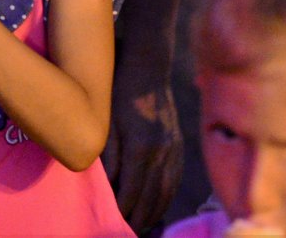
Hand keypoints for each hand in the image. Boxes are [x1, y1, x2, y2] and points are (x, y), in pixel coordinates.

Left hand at [103, 61, 181, 230]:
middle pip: (152, 197)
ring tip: (139, 225)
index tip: (111, 222)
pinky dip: (165, 197)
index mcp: (142, 147)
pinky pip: (174, 179)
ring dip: (153, 212)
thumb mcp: (106, 119)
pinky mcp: (179, 144)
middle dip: (138, 218)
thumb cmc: (118, 89)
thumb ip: (108, 154)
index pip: (132, 191)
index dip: (122, 210)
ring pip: (166, 191)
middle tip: (124, 231)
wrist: (148, 65)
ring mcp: (174, 148)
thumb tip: (108, 184)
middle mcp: (163, 151)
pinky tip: (156, 205)